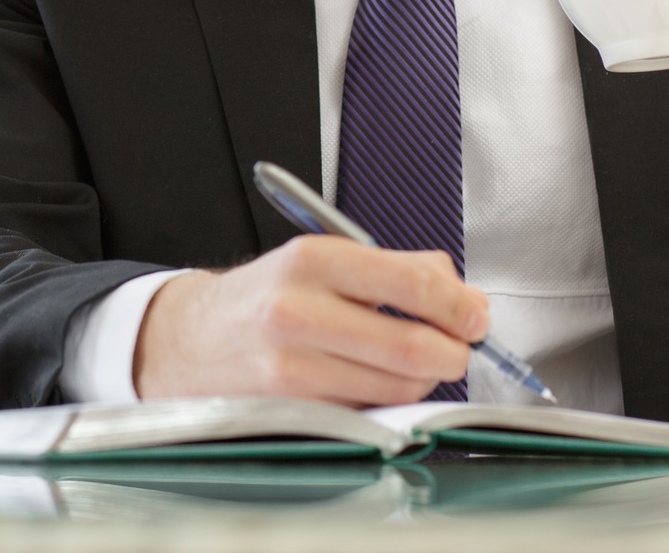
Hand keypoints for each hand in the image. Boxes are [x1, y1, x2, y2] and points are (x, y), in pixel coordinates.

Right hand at [133, 235, 486, 403]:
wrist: (193, 340)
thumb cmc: (268, 297)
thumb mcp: (324, 259)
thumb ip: (398, 268)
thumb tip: (462, 295)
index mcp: (313, 259)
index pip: (411, 284)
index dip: (458, 305)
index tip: (475, 314)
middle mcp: (298, 310)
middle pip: (410, 346)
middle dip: (452, 352)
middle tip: (461, 347)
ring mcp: (292, 366)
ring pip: (395, 386)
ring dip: (423, 379)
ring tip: (415, 362)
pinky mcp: (293, 408)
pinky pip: (368, 409)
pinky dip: (387, 398)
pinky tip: (374, 379)